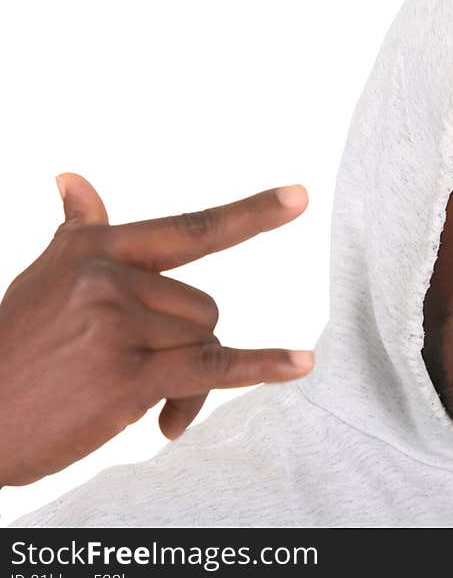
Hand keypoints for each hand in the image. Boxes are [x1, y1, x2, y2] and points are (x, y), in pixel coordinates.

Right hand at [0, 172, 313, 485]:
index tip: (300, 198)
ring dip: (185, 380)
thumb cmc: (12, 349)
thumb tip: (74, 179)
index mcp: (95, 251)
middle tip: (139, 372)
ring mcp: (116, 325)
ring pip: (205, 343)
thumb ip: (77, 234)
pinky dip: (261, 368)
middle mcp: (107, 278)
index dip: (250, 214)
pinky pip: (214, 369)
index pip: (190, 230)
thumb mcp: (42, 280)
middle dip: (185, 345)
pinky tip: (300, 364)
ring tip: (135, 398)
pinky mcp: (126, 376)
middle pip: (204, 309)